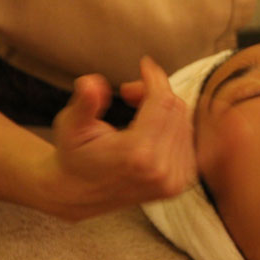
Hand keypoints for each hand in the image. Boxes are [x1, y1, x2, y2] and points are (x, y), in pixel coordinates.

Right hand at [49, 56, 195, 219]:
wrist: (79, 194)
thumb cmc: (74, 155)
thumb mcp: (71, 126)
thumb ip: (84, 104)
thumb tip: (91, 83)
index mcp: (138, 155)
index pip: (163, 102)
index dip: (154, 78)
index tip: (144, 64)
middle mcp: (161, 170)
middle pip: (176, 109)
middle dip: (156, 91)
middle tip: (129, 91)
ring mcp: (174, 180)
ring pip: (184, 122)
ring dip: (164, 108)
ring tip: (136, 109)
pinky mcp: (181, 183)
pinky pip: (188, 140)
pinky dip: (172, 126)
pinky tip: (150, 127)